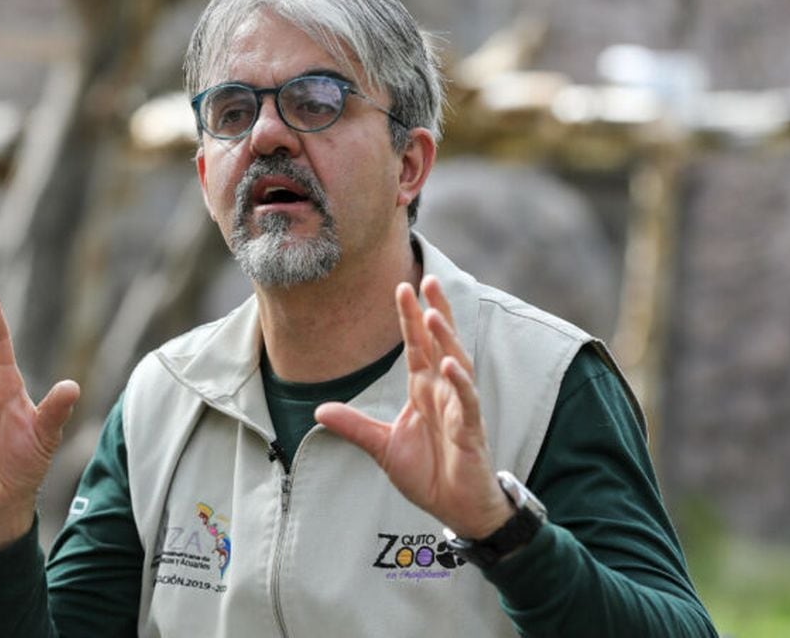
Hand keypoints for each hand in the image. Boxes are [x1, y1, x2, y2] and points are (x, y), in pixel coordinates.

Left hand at [315, 276, 510, 537]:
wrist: (456, 509)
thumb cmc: (428, 474)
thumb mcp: (382, 447)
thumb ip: (354, 426)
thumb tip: (318, 411)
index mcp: (423, 391)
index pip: (417, 347)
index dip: (411, 318)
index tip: (402, 288)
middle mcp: (443, 392)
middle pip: (440, 344)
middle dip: (434, 312)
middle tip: (426, 279)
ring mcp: (459, 409)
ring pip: (456, 364)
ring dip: (446, 339)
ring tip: (433, 313)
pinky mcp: (470, 431)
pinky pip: (466, 402)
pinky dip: (459, 383)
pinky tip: (450, 365)